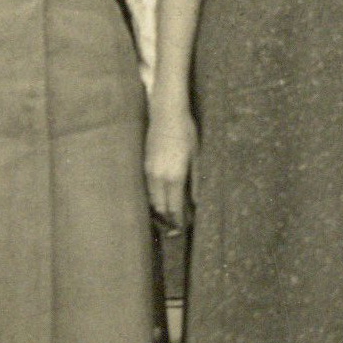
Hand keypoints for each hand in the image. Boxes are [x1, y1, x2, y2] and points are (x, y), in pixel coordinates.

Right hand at [146, 108, 194, 234]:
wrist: (166, 113)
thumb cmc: (187, 132)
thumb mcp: (198, 157)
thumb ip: (197, 182)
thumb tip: (197, 203)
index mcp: (174, 176)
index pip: (175, 208)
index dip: (179, 222)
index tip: (184, 230)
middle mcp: (158, 177)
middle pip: (161, 209)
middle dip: (169, 221)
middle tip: (178, 229)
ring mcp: (149, 171)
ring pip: (152, 201)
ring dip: (161, 211)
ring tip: (171, 218)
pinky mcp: (144, 166)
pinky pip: (148, 190)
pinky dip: (155, 199)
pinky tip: (164, 200)